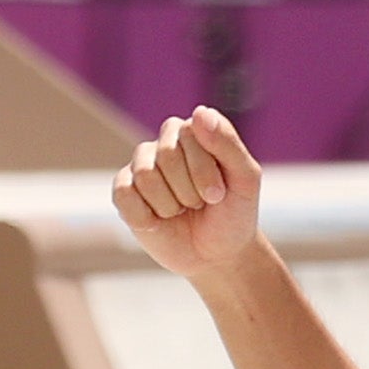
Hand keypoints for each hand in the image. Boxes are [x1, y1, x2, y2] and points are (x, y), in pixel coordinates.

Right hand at [110, 106, 264, 280]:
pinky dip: (146, 215)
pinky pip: (125, 194)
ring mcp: (141, 167)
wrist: (219, 256)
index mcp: (193, 131)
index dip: (205, 172)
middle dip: (189, 190)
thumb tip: (198, 112)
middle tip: (200, 204)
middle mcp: (164, 143)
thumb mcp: (244, 178)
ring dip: (170, 205)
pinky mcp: (124, 193)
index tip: (219, 195)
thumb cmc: (233, 213)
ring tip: (181, 211)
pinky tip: (159, 220)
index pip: (190, 134)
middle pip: (166, 156)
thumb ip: (227, 143)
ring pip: (145, 175)